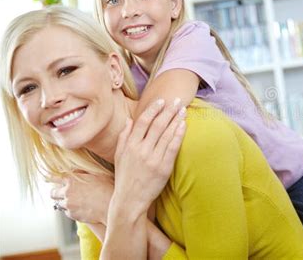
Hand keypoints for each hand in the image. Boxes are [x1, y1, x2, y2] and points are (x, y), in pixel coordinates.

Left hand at [50, 172, 113, 223]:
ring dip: (64, 202)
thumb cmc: (107, 188)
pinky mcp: (72, 215)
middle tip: (62, 192)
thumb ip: (84, 172)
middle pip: (53, 193)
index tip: (49, 179)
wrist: (110, 206)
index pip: (54, 178)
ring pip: (59, 204)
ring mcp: (69, 204)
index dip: (51, 178)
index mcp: (72, 180)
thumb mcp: (97, 174)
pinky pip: (67, 212)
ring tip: (75, 201)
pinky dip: (71, 210)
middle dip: (56, 192)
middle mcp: (67, 192)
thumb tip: (76, 170)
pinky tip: (80, 208)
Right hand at [112, 98, 186, 213]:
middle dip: (168, 110)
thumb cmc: (125, 177)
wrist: (130, 200)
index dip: (153, 109)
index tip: (161, 100)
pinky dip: (178, 134)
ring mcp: (153, 159)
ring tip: (183, 110)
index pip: (143, 121)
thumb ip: (124, 137)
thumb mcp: (119, 156)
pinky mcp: (163, 168)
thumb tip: (130, 120)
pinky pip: (173, 147)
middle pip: (157, 125)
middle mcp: (141, 150)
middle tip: (177, 101)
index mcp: (130, 145)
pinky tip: (183, 125)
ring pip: (167, 134)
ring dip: (176, 120)